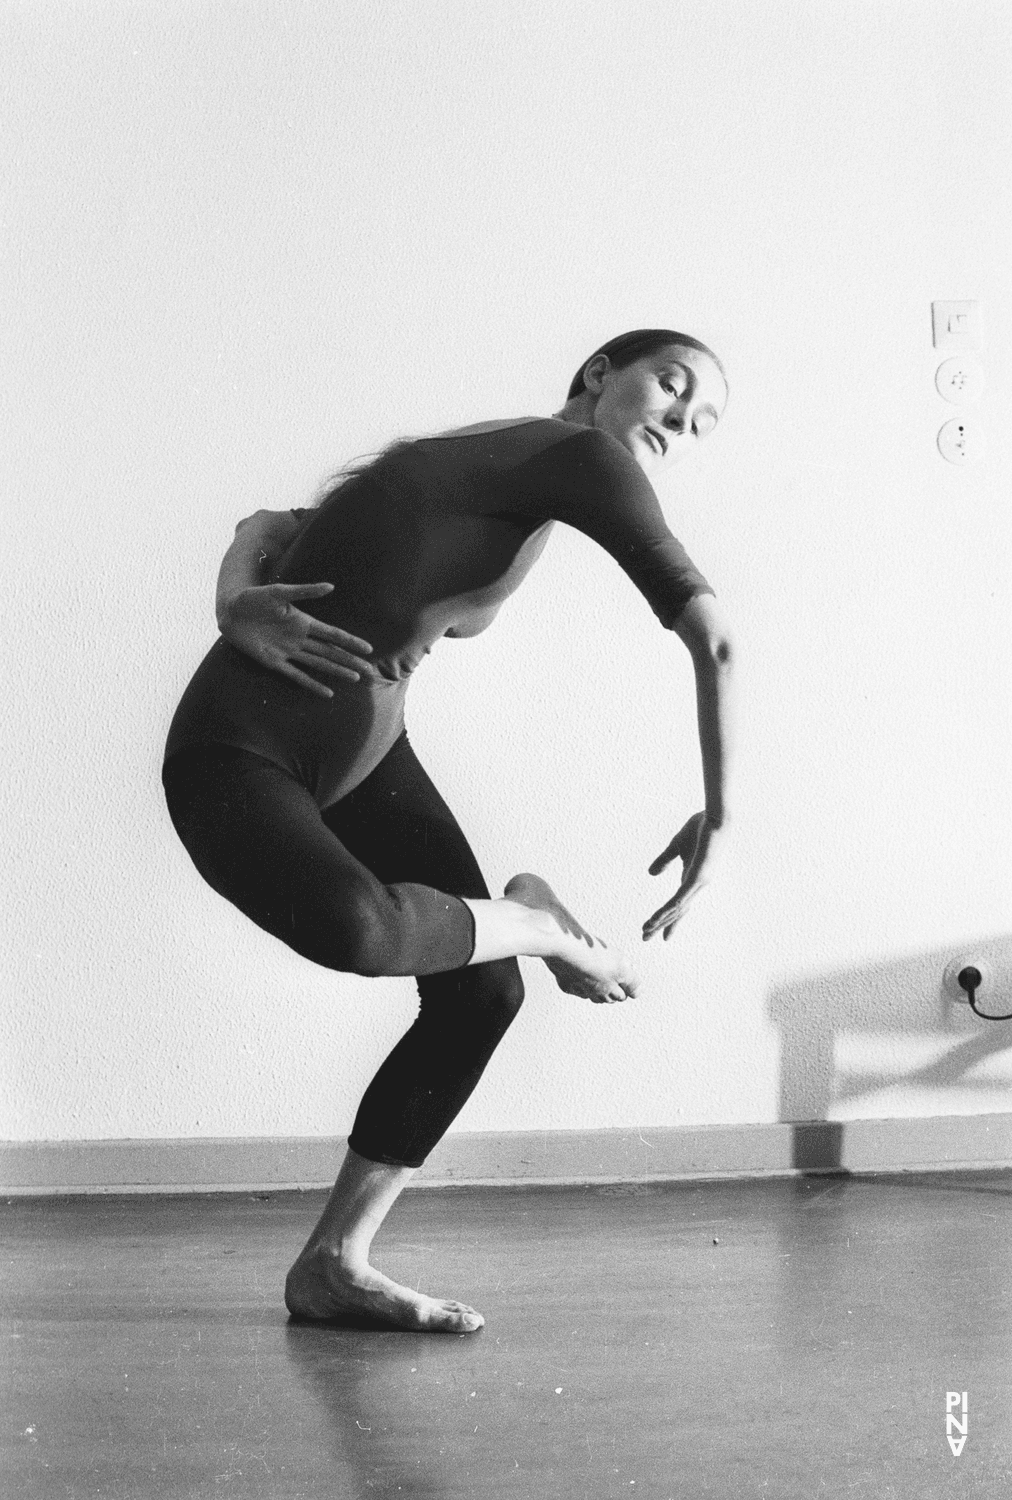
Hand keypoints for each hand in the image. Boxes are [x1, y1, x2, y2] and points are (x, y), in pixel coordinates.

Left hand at [219, 583, 373, 698]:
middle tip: (369, 671)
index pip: (333, 634)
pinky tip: (327, 692)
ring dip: (336, 671)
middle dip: (349, 660)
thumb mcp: (278, 591)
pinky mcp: (273, 661)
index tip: (368, 649)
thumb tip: (331, 586)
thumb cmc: (253, 597)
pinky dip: (311, 684)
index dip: (350, 642)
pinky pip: (296, 675)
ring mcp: (288, 651)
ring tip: (355, 678)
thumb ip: (304, 590)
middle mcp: (299, 638)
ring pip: (318, 663)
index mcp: (303, 621)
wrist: (230, 610)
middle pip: (330, 652)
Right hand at [642, 812, 725, 941]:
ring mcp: (699, 882)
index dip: (668, 919)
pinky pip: (680, 898)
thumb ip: (664, 860)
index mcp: (692, 877)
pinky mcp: (698, 876)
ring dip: (660, 920)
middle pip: (677, 911)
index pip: (679, 904)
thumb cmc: (701, 828)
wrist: (716, 817)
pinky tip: (658, 918)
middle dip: (661, 925)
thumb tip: (651, 874)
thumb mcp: (676, 845)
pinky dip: (668, 909)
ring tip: (646, 930)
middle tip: (645, 938)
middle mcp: (697, 884)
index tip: (661, 934)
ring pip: (677, 908)